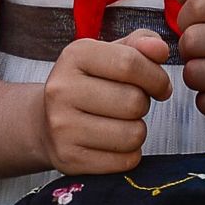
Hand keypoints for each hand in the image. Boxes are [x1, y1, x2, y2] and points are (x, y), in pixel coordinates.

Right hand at [33, 31, 173, 175]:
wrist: (44, 121)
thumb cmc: (88, 83)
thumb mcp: (110, 54)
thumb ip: (140, 44)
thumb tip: (160, 50)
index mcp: (74, 55)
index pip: (130, 63)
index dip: (156, 77)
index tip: (159, 85)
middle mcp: (61, 89)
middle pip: (134, 101)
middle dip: (143, 104)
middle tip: (130, 104)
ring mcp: (62, 126)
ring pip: (133, 134)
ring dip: (137, 130)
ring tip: (121, 122)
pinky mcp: (69, 158)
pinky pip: (125, 160)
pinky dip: (129, 154)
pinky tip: (113, 142)